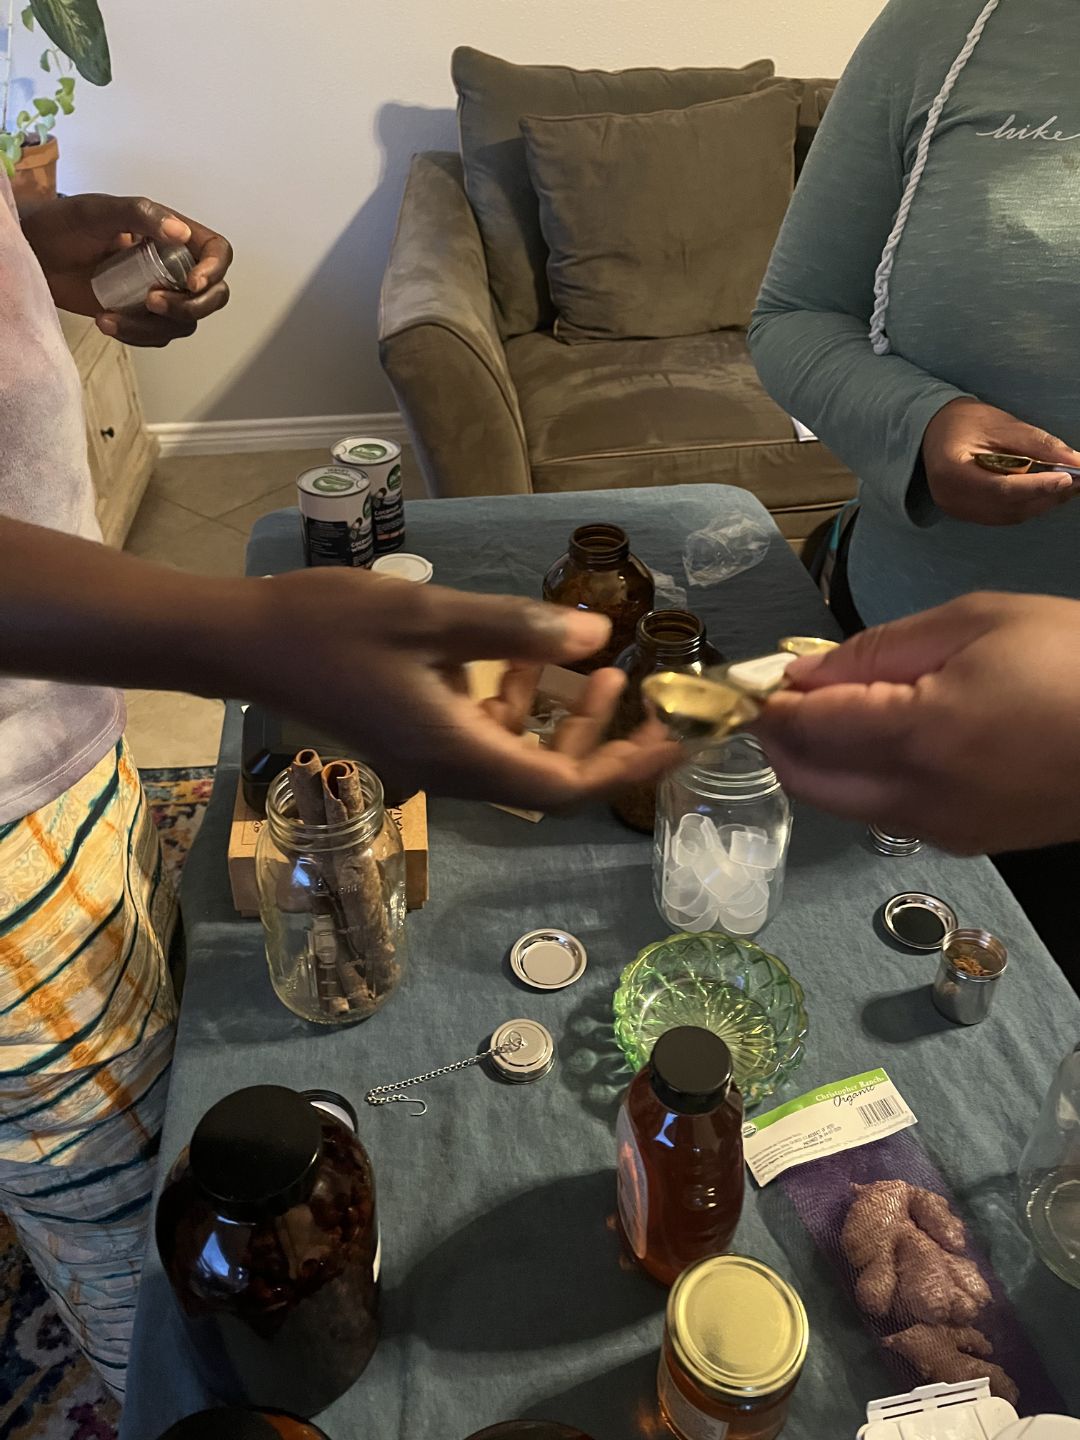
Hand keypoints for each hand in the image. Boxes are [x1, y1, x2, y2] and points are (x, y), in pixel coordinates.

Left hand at [22, 193, 231, 345]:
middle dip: (190, 307)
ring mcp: (159, 295)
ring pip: (184, 324)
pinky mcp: (141, 318)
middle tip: (152, 302)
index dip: (214, 270)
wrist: (36, 255)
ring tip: (112, 315)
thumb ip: (142, 214)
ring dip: (152, 327)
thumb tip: (180, 233)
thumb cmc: (64, 225)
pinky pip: (156, 338)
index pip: (217, 252)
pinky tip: (105, 321)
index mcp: (173, 235)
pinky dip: (135, 336)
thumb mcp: (101, 210)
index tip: (191, 282)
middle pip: (213, 297)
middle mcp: (173, 266)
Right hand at [250, 571, 681, 809]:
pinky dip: (522, 704)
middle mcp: (450, 771)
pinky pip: (489, 734)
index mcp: (457, 754)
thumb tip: (599, 642)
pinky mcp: (417, 736)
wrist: (246, 641)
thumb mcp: (432, 616)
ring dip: (569, 720)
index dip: (628, 764)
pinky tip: (533, 657)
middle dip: (611, 743)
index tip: (675, 734)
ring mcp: (432, 757)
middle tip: (657, 700)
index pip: (564, 785)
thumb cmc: (330, 625)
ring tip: (611, 670)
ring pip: (523, 755)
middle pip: (553, 777)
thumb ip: (517, 631)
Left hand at [751, 593, 1079, 852]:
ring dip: (817, 765)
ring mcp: (944, 830)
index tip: (748, 684)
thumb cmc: (1074, 657)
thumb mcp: (978, 622)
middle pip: (811, 781)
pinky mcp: (969, 844)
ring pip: (845, 804)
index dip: (768, 704)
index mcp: (920, 732)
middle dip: (779, 743)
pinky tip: (877, 745)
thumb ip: (880, 649)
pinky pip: (888, 815)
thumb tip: (807, 673)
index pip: (808, 726)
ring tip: (826, 715)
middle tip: (774, 703)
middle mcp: (920, 796)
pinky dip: (862, 783)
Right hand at [921, 398, 1079, 524]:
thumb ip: (1037, 444)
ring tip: (1067, 484)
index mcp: (952, 472)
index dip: (1037, 486)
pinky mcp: (966, 514)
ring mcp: (957, 510)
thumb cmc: (964, 422)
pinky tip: (1045, 490)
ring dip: (1041, 502)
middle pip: (1009, 507)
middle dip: (1047, 495)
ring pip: (1010, 515)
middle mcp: (951, 499)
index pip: (1001, 488)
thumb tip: (1075, 460)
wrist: (934, 431)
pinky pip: (1003, 515)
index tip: (1069, 477)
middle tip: (1078, 479)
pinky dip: (1028, 504)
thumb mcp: (1002, 425)